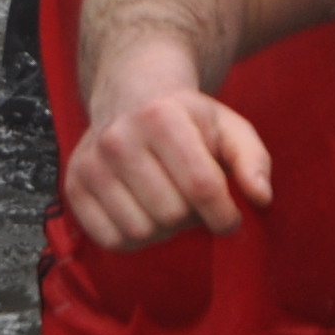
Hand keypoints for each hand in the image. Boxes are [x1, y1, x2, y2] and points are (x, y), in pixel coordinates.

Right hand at [60, 86, 275, 250]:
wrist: (129, 95)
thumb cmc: (187, 119)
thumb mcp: (228, 126)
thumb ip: (253, 160)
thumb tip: (260, 198)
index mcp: (161, 117)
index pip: (201, 186)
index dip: (225, 214)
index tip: (230, 218)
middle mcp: (118, 138)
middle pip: (171, 214)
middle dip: (191, 217)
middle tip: (191, 199)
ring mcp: (91, 163)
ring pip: (140, 231)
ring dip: (163, 229)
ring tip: (166, 202)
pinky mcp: (73, 186)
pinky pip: (110, 240)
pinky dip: (134, 238)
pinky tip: (143, 211)